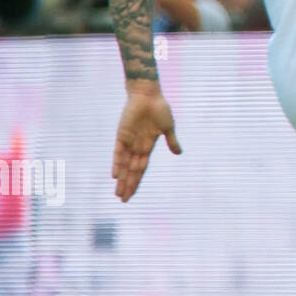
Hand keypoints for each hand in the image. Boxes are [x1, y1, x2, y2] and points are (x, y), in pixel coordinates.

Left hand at [112, 83, 180, 201]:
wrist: (149, 95)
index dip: (136, 182)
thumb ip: (171, 141)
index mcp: (147, 147)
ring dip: (122, 179)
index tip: (132, 195)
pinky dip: (117, 164)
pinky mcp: (121, 135)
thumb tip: (179, 154)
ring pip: (124, 165)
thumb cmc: (159, 108)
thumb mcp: (168, 127)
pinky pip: (118, 153)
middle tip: (123, 200)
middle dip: (128, 185)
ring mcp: (128, 142)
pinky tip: (116, 175)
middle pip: (132, 171)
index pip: (140, 169)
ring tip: (118, 193)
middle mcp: (136, 147)